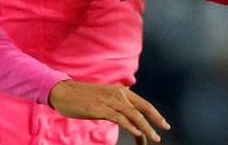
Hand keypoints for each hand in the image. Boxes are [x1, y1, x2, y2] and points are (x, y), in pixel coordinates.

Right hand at [48, 80, 169, 142]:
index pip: (142, 103)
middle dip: (155, 119)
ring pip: (133, 115)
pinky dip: (130, 125)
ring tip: (154, 137)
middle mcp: (117, 94)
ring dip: (145, 127)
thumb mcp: (103, 98)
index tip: (164, 124)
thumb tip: (127, 115)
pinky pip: (119, 118)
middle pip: (142, 108)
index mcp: (120, 91)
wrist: (63, 92)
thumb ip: (116, 104)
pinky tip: (138, 133)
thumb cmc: (82, 97)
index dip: (155, 113)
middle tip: (164, 130)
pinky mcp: (100, 108)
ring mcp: (109, 101)